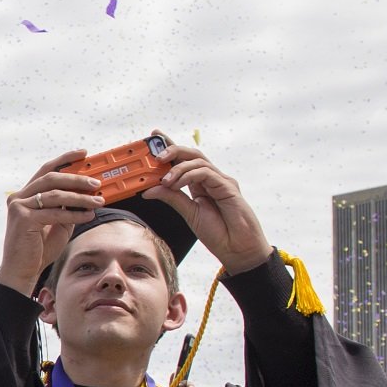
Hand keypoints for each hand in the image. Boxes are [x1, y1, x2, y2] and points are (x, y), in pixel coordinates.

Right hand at [0, 150, 104, 294]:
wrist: (22, 271)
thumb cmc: (39, 249)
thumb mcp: (58, 223)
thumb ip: (68, 207)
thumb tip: (90, 194)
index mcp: (26, 194)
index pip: (46, 170)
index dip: (65, 158)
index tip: (83, 153)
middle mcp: (19, 197)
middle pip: (52, 178)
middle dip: (77, 178)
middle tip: (97, 183)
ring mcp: (19, 206)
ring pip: (54, 194)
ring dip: (79, 196)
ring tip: (98, 200)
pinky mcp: (23, 218)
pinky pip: (54, 212)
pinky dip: (74, 214)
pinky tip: (88, 215)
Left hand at [141, 140, 271, 272]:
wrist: (238, 249)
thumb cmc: (218, 232)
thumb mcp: (188, 213)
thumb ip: (171, 198)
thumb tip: (148, 189)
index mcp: (200, 184)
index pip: (183, 160)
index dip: (170, 146)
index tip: (153, 137)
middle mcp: (211, 179)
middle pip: (191, 154)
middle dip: (172, 149)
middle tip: (155, 156)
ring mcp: (220, 180)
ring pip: (197, 160)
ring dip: (177, 167)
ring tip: (165, 180)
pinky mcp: (228, 186)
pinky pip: (206, 173)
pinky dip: (188, 176)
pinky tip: (177, 184)